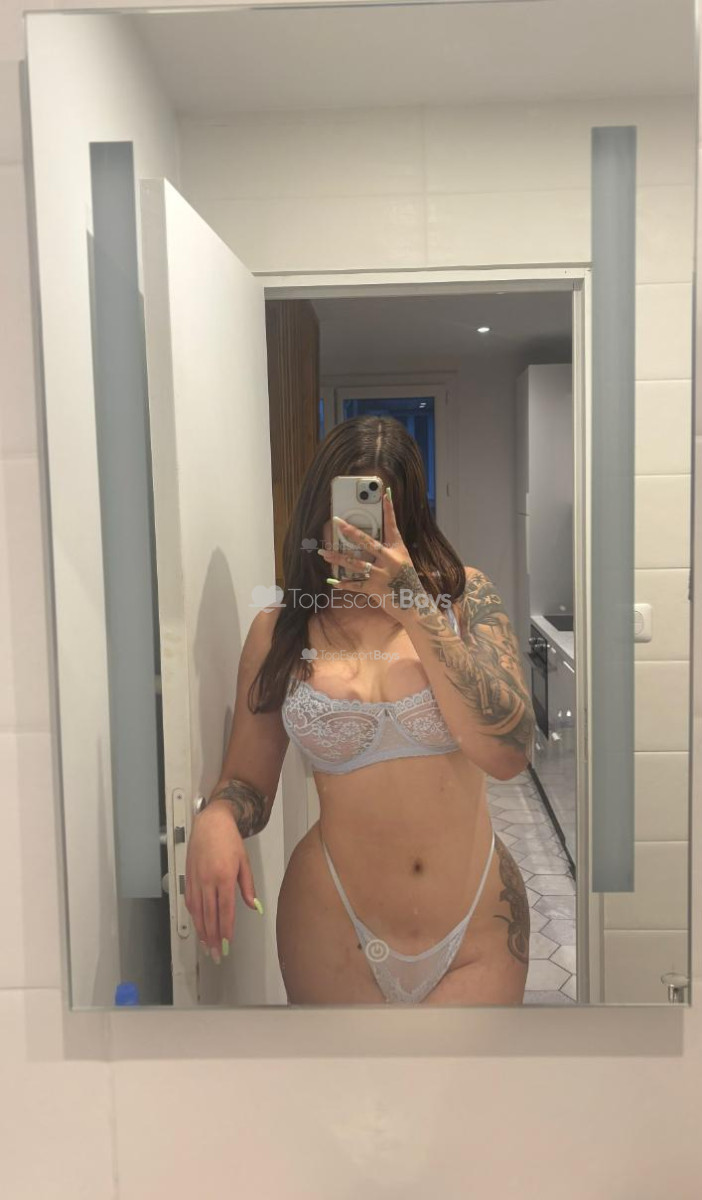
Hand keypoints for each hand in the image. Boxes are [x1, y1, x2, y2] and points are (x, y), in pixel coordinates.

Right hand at [184, 800, 257, 963]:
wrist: (211, 823)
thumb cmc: (229, 840)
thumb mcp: (244, 862)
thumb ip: (248, 887)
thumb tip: (254, 907)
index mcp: (224, 877)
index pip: (225, 910)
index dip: (225, 929)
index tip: (226, 944)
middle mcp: (208, 880)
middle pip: (209, 915)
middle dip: (213, 937)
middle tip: (215, 954)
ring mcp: (196, 879)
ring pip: (198, 912)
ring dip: (202, 930)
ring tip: (206, 946)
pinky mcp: (189, 877)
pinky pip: (190, 901)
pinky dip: (194, 916)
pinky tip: (198, 925)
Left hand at [318, 490, 432, 622]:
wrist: (414, 605)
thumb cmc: (408, 582)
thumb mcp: (403, 562)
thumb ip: (389, 552)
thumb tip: (371, 543)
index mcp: (398, 550)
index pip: (393, 526)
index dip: (389, 510)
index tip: (385, 495)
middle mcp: (390, 559)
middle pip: (367, 542)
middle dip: (350, 531)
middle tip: (337, 522)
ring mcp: (382, 574)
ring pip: (355, 563)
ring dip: (338, 557)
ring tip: (324, 553)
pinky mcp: (375, 588)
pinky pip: (355, 585)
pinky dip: (344, 584)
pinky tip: (333, 581)